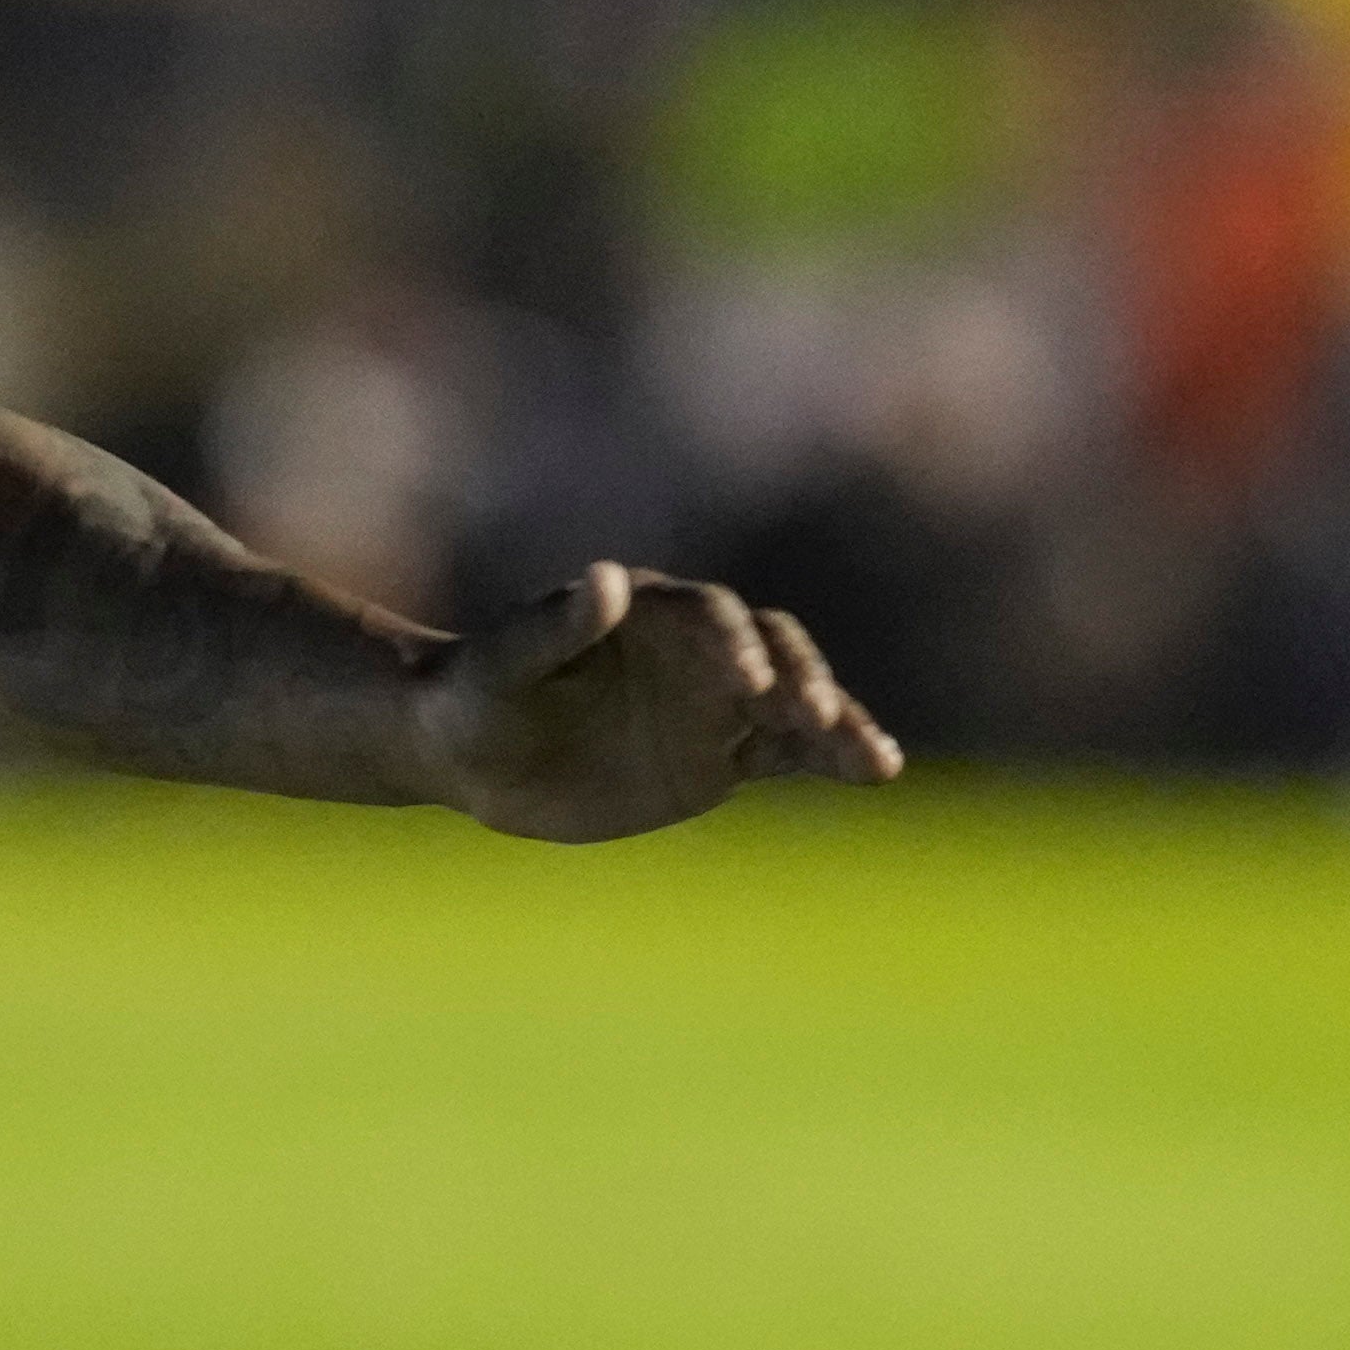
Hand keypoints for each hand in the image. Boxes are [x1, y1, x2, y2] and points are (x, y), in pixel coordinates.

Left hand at [418, 559, 902, 841]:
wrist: (471, 752)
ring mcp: (714, 702)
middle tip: (815, 716)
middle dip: (799, 679)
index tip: (747, 680)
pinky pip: (790, 752)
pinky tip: (875, 771)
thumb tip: (609, 578)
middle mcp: (696, 649)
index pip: (712, 614)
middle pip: (772, 651)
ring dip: (838, 724)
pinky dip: (832, 758)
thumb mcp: (505, 664)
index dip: (734, 641)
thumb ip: (556, 625)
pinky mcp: (721, 753)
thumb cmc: (476, 694)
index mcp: (650, 612)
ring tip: (878, 760)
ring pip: (794, 704)